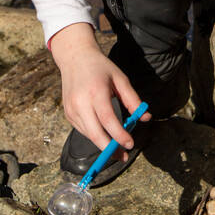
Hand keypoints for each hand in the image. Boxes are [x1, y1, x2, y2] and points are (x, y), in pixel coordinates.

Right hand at [49, 23, 149, 154]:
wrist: (75, 58)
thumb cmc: (101, 68)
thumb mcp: (120, 79)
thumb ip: (133, 99)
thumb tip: (147, 117)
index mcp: (96, 92)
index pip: (108, 120)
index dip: (119, 135)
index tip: (130, 144)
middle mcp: (81, 103)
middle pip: (95, 133)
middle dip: (109, 149)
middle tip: (122, 156)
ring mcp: (71, 109)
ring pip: (88, 135)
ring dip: (102, 144)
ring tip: (116, 149)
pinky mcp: (68, 113)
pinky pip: (82, 130)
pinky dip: (94, 135)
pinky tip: (104, 134)